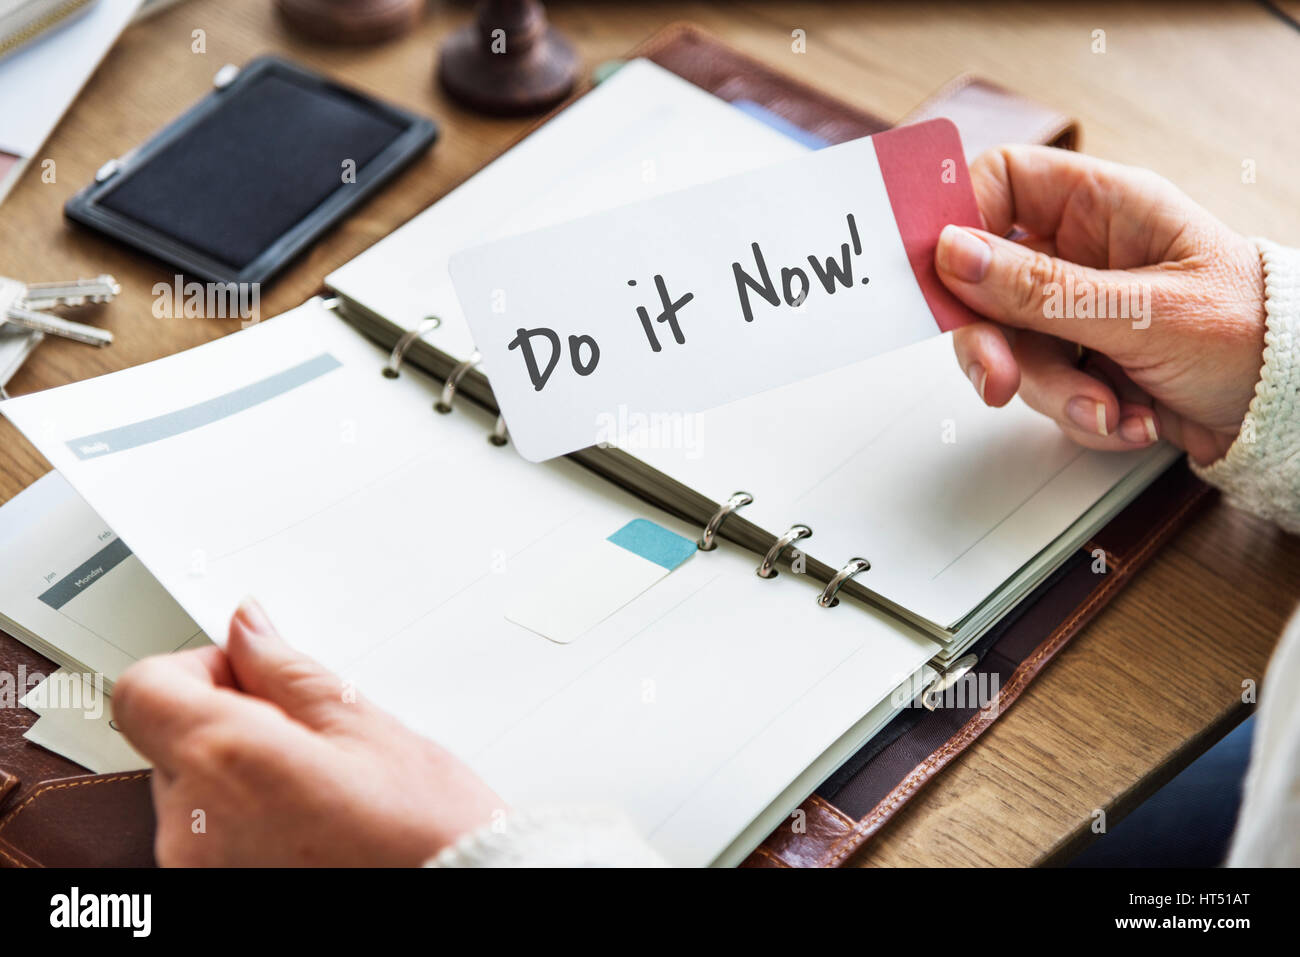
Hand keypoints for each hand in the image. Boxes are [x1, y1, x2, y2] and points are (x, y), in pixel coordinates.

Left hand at [113, 600, 504, 866]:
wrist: (457, 899)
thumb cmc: (424, 830)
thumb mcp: (365, 724)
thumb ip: (287, 670)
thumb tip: (248, 628)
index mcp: (227, 759)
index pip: (143, 688)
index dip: (198, 668)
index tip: (250, 676)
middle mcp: (191, 823)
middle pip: (171, 736)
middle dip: (230, 720)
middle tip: (306, 735)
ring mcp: (196, 868)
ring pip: (191, 788)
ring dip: (237, 773)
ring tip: (315, 788)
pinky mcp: (209, 893)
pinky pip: (203, 836)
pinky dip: (242, 819)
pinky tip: (305, 821)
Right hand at [935, 145, 1266, 465]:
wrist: (1291, 413)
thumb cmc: (1256, 335)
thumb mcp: (1144, 312)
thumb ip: (1041, 288)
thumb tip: (954, 253)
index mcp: (1103, 207)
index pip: (1000, 184)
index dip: (958, 219)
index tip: (938, 271)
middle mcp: (1083, 253)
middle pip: (987, 283)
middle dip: (993, 342)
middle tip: (999, 380)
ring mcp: (1079, 310)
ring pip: (1011, 347)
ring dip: (1053, 393)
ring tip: (1109, 410)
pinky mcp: (1083, 363)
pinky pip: (1042, 389)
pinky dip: (1080, 414)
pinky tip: (1130, 417)